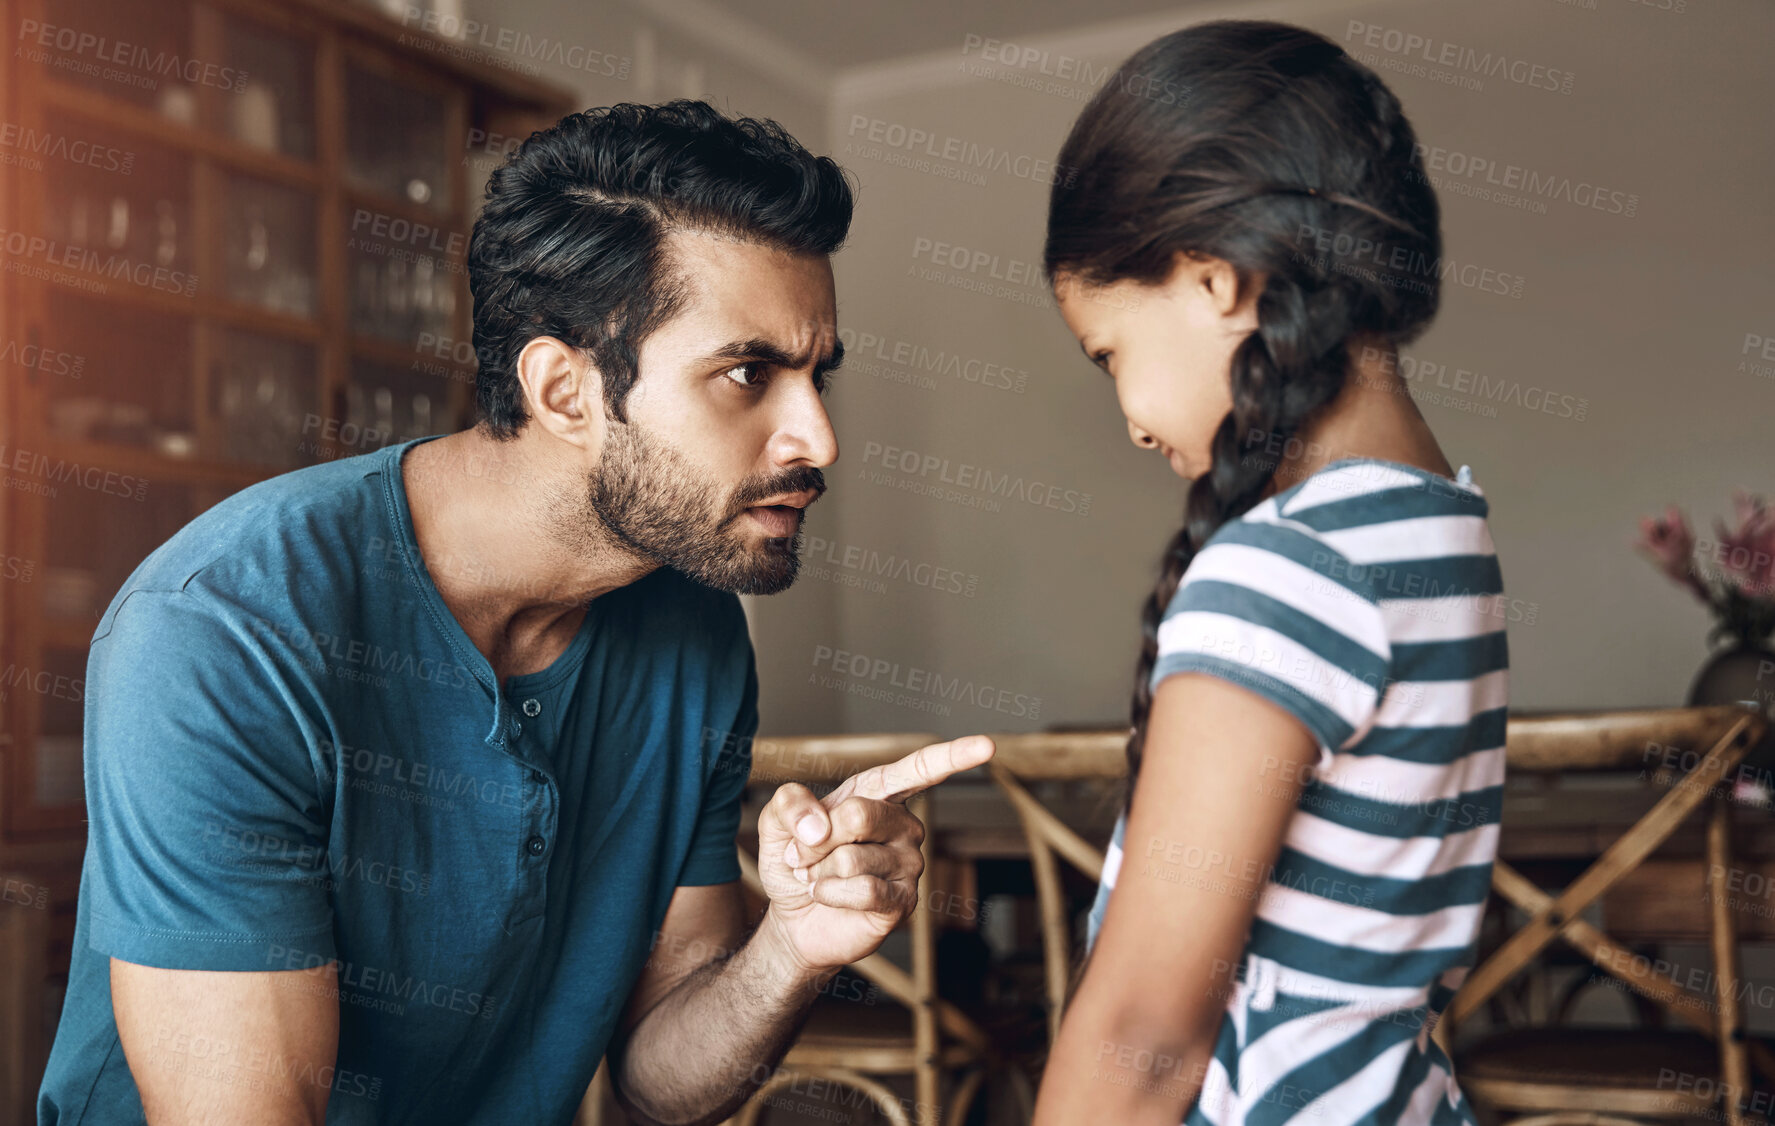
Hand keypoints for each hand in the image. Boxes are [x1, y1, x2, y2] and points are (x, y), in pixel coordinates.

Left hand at [754, 735, 994, 974]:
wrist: (795, 917)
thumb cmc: (796, 862)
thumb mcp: (777, 823)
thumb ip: (789, 804)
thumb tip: (819, 824)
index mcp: (879, 795)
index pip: (919, 770)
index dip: (953, 756)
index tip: (987, 745)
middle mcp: (903, 825)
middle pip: (859, 815)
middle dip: (816, 840)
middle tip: (805, 855)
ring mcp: (908, 864)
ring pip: (852, 858)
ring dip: (818, 871)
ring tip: (818, 878)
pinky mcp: (902, 901)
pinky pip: (862, 890)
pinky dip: (829, 893)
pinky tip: (827, 896)